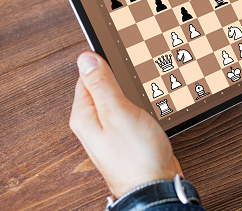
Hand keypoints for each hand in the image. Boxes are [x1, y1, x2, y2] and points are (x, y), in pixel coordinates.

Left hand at [70, 52, 182, 197]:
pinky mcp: (125, 137)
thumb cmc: (136, 155)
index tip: (122, 60)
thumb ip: (102, 84)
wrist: (154, 187)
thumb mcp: (118, 111)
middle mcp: (94, 123)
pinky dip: (138, 106)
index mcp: (85, 114)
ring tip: (143, 92)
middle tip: (135, 77)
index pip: (87, 76)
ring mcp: (110, 131)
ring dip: (130, 92)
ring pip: (118, 100)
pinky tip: (147, 107)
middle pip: (102, 87)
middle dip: (119, 78)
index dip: (105, 64)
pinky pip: (128, 113)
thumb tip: (86, 58)